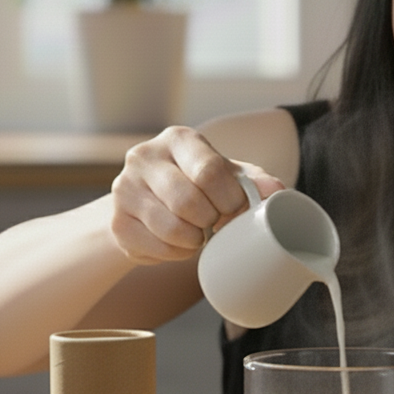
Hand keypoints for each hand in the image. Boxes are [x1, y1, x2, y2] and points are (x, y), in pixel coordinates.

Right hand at [110, 126, 283, 263]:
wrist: (150, 203)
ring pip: (171, 228)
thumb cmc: (199, 187)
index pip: (209, 172)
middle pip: (188, 202)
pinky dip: (176, 254)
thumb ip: (255, 182)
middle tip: (215, 224)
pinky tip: (178, 243)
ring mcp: (124, 188)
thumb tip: (276, 192)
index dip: (230, 200)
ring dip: (194, 241)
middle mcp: (144, 157)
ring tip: (197, 233)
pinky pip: (156, 248)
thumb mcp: (229, 177)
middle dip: (211, 221)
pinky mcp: (117, 222)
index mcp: (178, 139)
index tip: (235, 210)